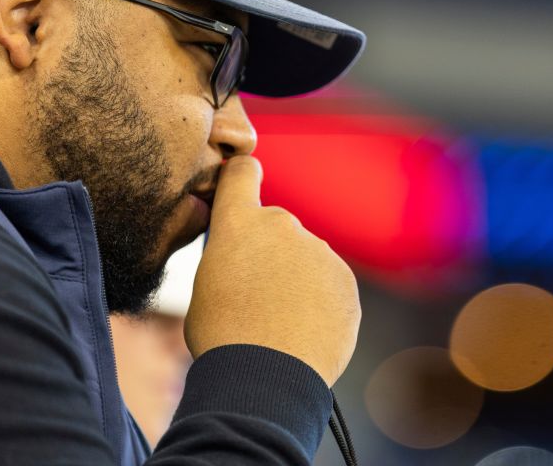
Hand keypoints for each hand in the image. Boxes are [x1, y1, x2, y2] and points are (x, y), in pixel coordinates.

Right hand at [184, 155, 360, 386]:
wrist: (265, 378)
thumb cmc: (222, 336)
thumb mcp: (206, 286)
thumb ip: (230, 258)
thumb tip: (245, 261)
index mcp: (239, 224)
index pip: (242, 175)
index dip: (242, 176)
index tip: (244, 176)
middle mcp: (283, 226)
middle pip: (277, 228)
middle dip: (269, 252)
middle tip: (257, 294)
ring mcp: (320, 252)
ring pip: (306, 259)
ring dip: (297, 280)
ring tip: (280, 322)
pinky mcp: (345, 281)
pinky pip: (330, 286)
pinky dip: (320, 303)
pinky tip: (303, 332)